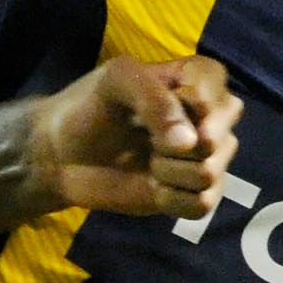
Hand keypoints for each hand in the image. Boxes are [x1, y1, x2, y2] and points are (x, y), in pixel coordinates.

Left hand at [30, 55, 242, 222]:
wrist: (63, 154)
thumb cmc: (90, 107)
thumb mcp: (115, 81)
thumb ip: (153, 98)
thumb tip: (190, 143)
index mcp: (199, 78)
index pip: (215, 87)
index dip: (185, 102)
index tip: (148, 106)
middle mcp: (211, 117)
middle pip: (219, 137)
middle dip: (173, 145)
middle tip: (147, 139)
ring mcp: (205, 157)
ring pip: (210, 173)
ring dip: (168, 172)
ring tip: (148, 162)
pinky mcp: (194, 193)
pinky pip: (203, 204)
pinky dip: (172, 199)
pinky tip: (154, 188)